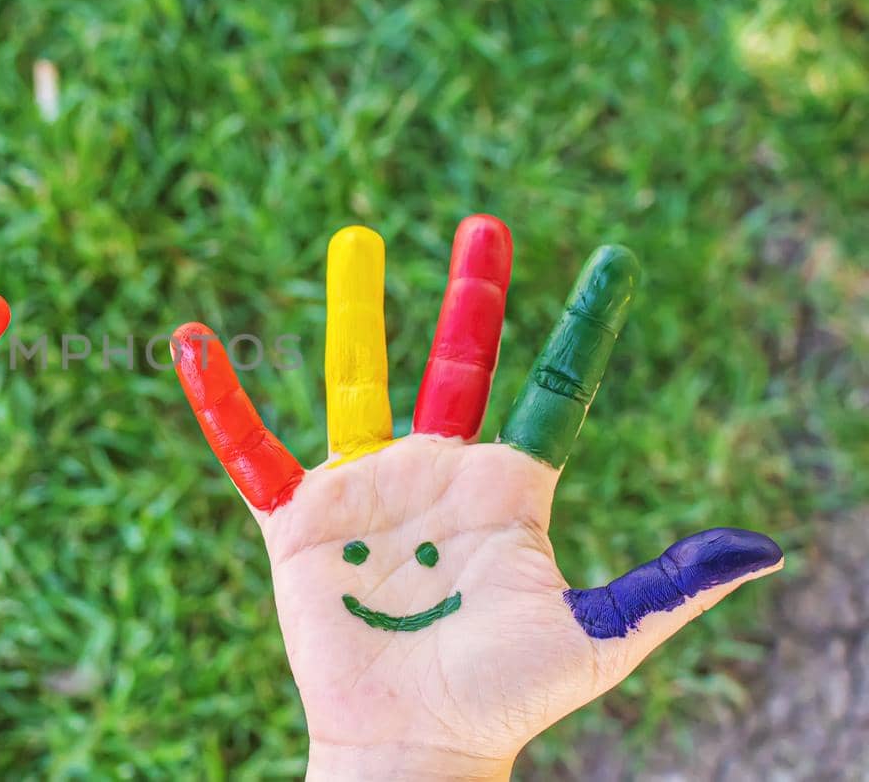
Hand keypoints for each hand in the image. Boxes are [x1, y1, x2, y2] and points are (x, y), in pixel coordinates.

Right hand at [172, 216, 781, 779]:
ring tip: (355, 239)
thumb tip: (764, 547)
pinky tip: (194, 341)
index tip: (613, 260)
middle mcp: (438, 472)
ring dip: (353, 311)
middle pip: (457, 362)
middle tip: (486, 226)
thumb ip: (665, 586)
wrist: (416, 741)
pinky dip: (221, 400)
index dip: (582, 327)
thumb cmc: (505, 697)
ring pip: (355, 381)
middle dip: (472, 295)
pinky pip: (252, 450)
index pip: (551, 388)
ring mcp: (368, 490)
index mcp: (507, 488)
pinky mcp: (300, 520)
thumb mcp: (597, 637)